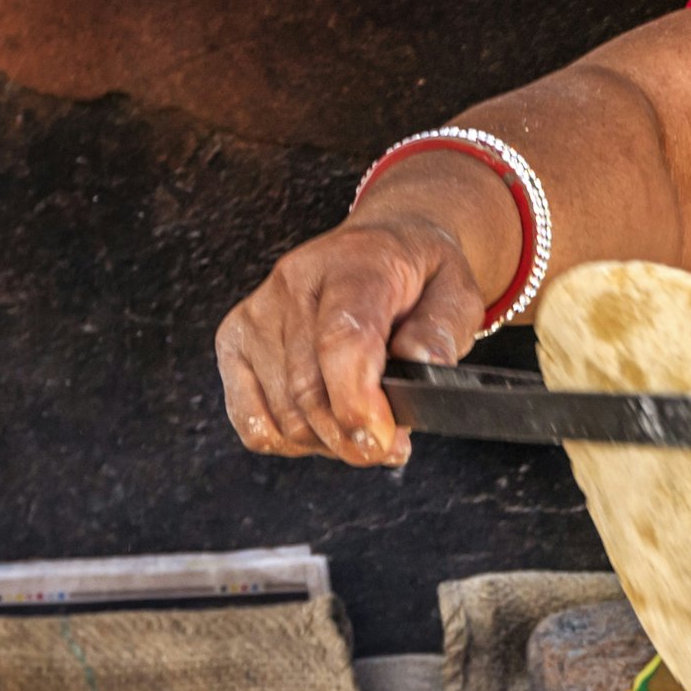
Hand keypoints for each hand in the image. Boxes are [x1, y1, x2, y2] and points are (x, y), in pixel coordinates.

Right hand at [213, 158, 513, 465]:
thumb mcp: (456, 293)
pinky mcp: (233, 340)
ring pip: (284, 416)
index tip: (384, 440)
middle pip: (309, 392)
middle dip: (353, 437)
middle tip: (390, 444)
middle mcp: (295, 283)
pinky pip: (252, 422)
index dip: (358, 404)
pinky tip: (323, 428)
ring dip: (329, 442)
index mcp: (355, 263)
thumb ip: (440, 331)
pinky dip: (291, 440)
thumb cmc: (418, 276)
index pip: (341, 340)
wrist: (382, 246)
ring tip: (363, 426)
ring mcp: (258, 312)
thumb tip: (421, 365)